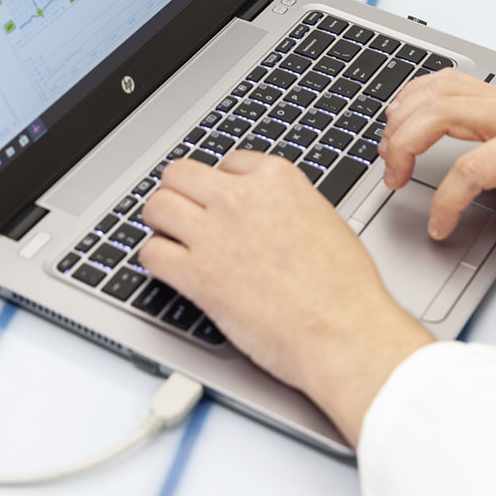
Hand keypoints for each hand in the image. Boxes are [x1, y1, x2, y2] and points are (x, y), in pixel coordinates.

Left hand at [139, 151, 432, 445]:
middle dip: (180, 193)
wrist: (343, 333)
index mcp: (276, 178)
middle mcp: (239, 198)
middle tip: (184, 212)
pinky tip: (169, 269)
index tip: (219, 200)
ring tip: (170, 238)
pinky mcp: (196, 275)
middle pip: (179, 174)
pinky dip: (155, 261)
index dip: (220, 184)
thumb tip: (269, 210)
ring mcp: (214, 234)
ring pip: (157, 206)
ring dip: (161, 223)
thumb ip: (286, 205)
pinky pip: (150, 253)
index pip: (226, 162)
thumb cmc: (345, 288)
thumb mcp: (324, 220)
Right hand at [379, 69, 495, 246]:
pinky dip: (417, 94)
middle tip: (392, 180)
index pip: (472, 169)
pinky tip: (404, 114)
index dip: (446, 203)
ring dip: (404, 117)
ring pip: (437, 91)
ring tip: (388, 151)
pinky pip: (448, 82)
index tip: (439, 228)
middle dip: (404, 146)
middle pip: (438, 114)